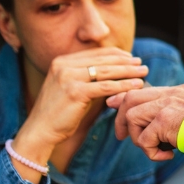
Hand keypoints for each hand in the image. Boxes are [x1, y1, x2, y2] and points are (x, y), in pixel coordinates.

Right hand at [11, 48, 146, 179]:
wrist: (40, 131)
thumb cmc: (58, 113)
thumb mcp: (69, 87)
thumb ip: (85, 76)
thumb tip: (112, 70)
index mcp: (62, 61)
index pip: (95, 53)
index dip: (116, 54)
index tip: (131, 58)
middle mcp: (64, 65)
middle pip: (103, 60)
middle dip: (125, 61)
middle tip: (142, 64)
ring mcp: (68, 77)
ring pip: (106, 71)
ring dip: (128, 71)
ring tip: (143, 72)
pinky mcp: (75, 92)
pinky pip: (105, 87)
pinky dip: (123, 85)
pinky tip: (136, 85)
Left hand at [107, 83, 183, 160]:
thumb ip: (181, 113)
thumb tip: (163, 127)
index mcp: (181, 91)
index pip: (147, 89)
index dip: (126, 97)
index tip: (114, 103)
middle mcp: (173, 93)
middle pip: (132, 96)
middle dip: (121, 118)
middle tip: (122, 136)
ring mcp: (168, 104)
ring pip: (133, 116)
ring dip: (139, 138)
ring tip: (156, 149)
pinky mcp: (164, 120)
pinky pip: (144, 139)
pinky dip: (151, 153)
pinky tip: (167, 156)